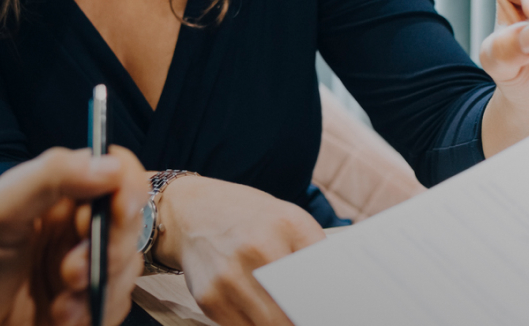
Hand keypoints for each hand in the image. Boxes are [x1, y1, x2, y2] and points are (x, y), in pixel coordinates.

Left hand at [0, 147, 147, 325]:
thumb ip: (49, 178)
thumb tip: (108, 164)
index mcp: (53, 193)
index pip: (112, 171)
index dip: (126, 186)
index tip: (118, 211)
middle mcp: (70, 227)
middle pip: (128, 222)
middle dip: (107, 247)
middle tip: (70, 270)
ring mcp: (79, 268)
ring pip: (126, 267)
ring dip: (98, 287)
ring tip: (59, 302)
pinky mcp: (82, 307)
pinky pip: (116, 305)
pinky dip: (93, 314)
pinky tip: (60, 318)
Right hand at [154, 174, 325, 325]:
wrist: (190, 213)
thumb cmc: (247, 218)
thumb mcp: (289, 218)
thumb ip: (315, 252)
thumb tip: (338, 296)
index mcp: (286, 225)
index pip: (322, 278)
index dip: (332, 304)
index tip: (338, 311)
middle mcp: (255, 250)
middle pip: (297, 309)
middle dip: (307, 317)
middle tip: (313, 315)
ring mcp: (229, 277)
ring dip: (283, 323)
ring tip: (289, 315)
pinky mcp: (209, 300)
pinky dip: (258, 325)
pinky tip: (261, 312)